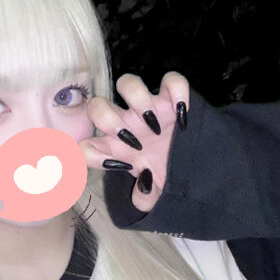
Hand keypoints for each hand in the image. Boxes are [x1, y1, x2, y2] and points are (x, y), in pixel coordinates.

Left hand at [79, 71, 189, 212]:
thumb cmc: (165, 171)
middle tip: (132, 141)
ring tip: (155, 124)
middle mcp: (125, 123)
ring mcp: (147, 106)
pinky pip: (171, 80)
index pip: (84, 147)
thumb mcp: (156, 189)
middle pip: (97, 107)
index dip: (91, 156)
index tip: (118, 165)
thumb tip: (141, 199)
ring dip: (138, 100)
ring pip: (127, 82)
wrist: (195, 161)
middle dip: (108, 121)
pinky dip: (177, 91)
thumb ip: (146, 197)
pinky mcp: (172, 96)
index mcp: (114, 147)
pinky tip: (181, 112)